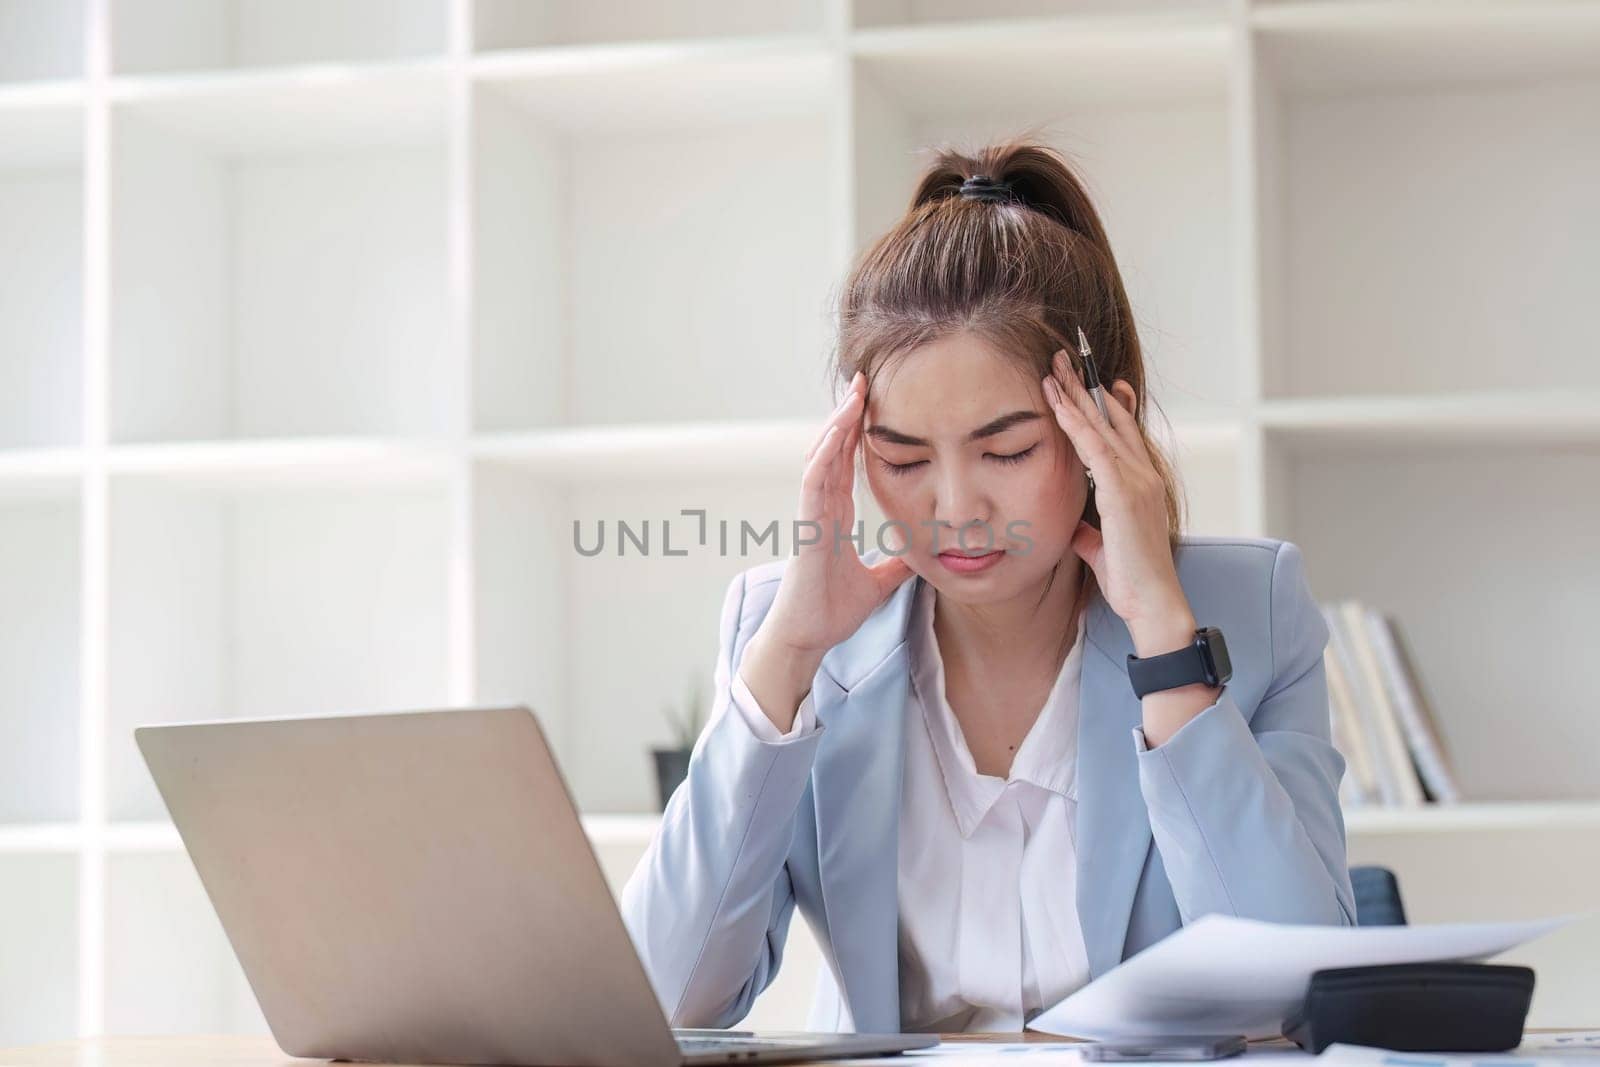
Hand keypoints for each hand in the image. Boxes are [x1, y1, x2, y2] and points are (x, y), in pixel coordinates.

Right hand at [757, 371, 915, 660]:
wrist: (807, 638)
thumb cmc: (831, 611)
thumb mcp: (877, 582)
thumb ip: (894, 565)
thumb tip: (921, 556)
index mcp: (833, 515)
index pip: (846, 463)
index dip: (858, 432)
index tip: (874, 403)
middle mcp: (820, 508)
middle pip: (833, 450)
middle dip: (848, 415)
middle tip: (865, 379)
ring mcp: (811, 515)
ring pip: (821, 457)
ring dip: (836, 425)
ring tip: (854, 394)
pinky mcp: (806, 529)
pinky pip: (812, 484)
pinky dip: (823, 456)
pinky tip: (835, 434)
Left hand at [1041, 352, 1193, 653]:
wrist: (1153, 602)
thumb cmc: (1131, 580)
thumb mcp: (1103, 548)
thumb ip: (1089, 531)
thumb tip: (1073, 527)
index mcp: (1141, 484)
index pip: (1121, 433)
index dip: (1104, 405)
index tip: (1087, 382)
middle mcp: (1142, 475)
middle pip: (1111, 419)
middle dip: (1084, 388)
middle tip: (1064, 359)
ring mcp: (1136, 481)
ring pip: (1100, 426)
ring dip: (1074, 395)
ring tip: (1053, 368)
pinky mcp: (1122, 493)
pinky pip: (1094, 448)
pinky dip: (1075, 422)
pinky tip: (1057, 403)